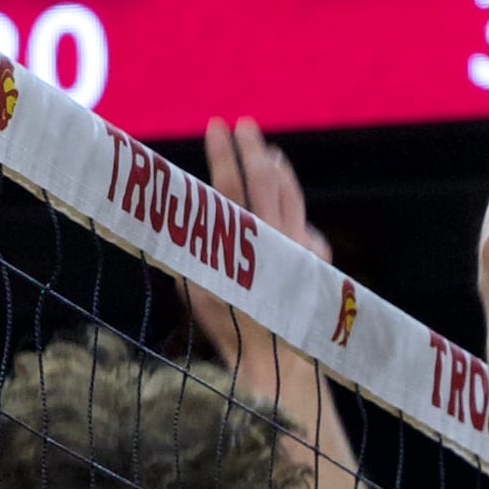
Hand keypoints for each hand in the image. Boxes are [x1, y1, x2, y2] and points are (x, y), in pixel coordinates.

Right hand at [179, 118, 330, 366]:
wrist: (280, 364)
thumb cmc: (230, 331)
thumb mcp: (199, 293)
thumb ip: (189, 255)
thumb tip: (173, 219)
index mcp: (242, 246)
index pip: (230, 187)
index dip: (223, 154)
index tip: (217, 125)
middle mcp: (277, 241)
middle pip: (265, 180)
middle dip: (251, 148)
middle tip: (242, 124)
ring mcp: (300, 248)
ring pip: (290, 196)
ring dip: (277, 170)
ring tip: (267, 151)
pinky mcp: (315, 259)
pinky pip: (301, 221)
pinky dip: (290, 203)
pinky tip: (285, 196)